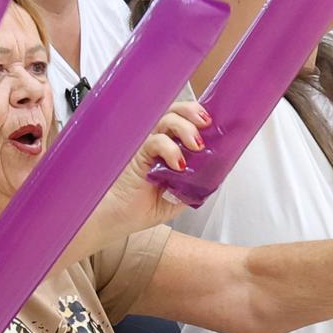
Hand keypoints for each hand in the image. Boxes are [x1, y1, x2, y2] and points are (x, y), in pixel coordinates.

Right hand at [93, 102, 203, 237]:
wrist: (116, 219)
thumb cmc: (140, 207)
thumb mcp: (177, 199)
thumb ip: (194, 186)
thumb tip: (215, 176)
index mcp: (168, 149)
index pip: (185, 123)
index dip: (199, 119)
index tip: (214, 125)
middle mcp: (158, 143)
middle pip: (176, 112)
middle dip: (194, 113)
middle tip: (206, 125)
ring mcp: (147, 146)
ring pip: (167, 120)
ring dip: (186, 128)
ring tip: (196, 146)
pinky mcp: (137, 154)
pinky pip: (155, 141)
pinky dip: (170, 149)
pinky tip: (178, 165)